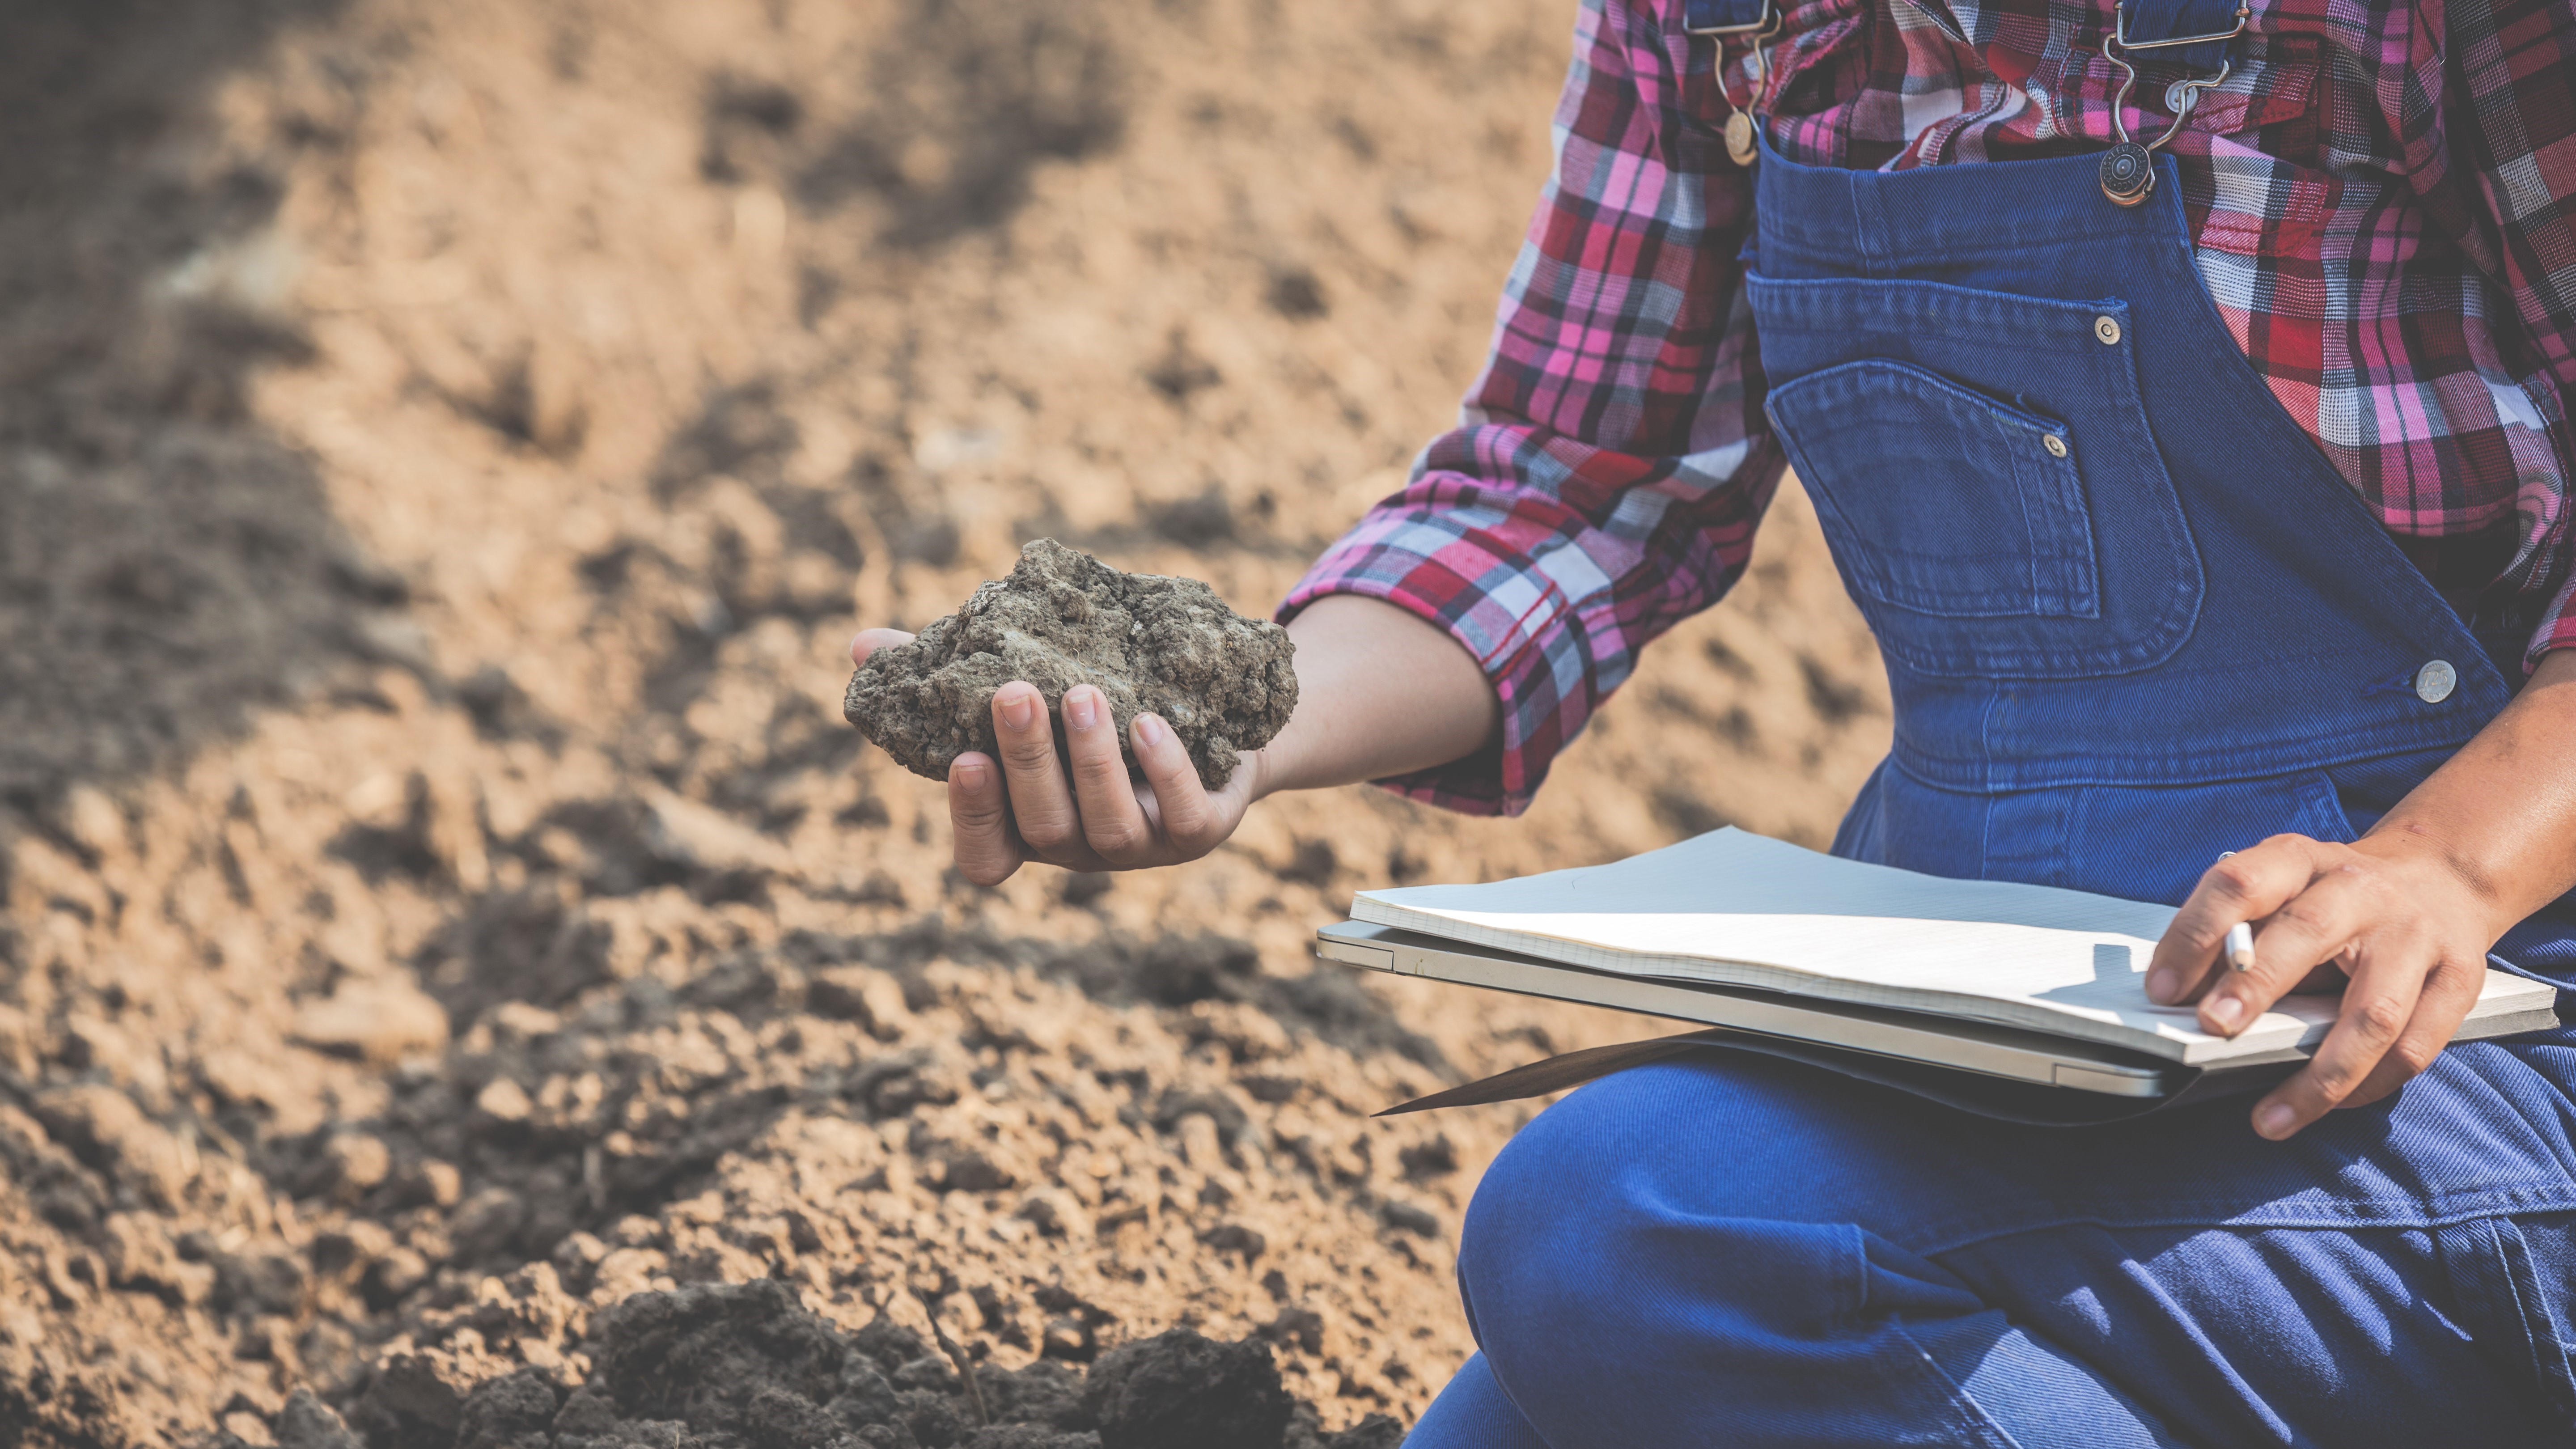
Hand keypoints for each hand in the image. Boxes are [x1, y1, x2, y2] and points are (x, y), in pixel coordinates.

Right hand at [850, 629, 1261, 884]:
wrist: (1211, 715)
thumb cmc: (1097, 703)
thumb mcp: (1026, 690)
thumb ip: (947, 679)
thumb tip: (861, 647)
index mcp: (1029, 826)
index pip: (986, 858)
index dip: (973, 819)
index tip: (963, 758)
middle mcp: (1082, 846)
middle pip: (1044, 828)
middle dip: (1028, 762)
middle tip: (1014, 693)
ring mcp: (1145, 845)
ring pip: (1110, 826)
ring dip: (1091, 761)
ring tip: (1082, 693)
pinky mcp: (1203, 829)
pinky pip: (1186, 817)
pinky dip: (1165, 770)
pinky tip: (1149, 722)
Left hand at [2146, 834, 2507, 1140]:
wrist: (2439, 878)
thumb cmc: (2335, 898)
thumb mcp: (2280, 892)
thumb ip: (2235, 935)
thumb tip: (2180, 1000)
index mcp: (2301, 862)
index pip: (2240, 884)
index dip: (2195, 933)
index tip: (2161, 988)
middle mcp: (2362, 891)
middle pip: (2307, 933)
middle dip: (2256, 984)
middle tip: (2215, 1028)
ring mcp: (2416, 936)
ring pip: (2373, 1013)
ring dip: (2319, 1073)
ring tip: (2270, 1117)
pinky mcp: (2458, 981)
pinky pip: (2413, 1049)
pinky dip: (2366, 1086)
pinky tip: (2326, 1107)